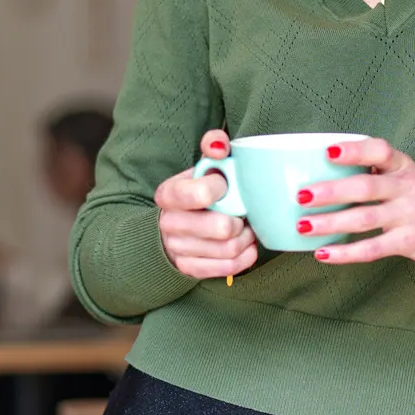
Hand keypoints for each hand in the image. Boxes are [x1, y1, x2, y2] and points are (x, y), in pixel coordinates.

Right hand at [154, 129, 259, 279]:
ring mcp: (178, 248)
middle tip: (242, 213)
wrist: (177, 224)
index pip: (201, 194)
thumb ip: (213, 147)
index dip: (222, 190)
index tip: (226, 186)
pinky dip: (245, 256)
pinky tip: (245, 245)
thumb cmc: (198, 191)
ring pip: (229, 249)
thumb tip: (220, 145)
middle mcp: (169, 223)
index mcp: (169, 194)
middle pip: (221, 227)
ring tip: (244, 228)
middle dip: (239, 220)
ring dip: (245, 238)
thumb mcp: (203, 166)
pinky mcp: (190, 268)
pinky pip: (229, 267)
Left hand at [296, 136, 414, 267]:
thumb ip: (376, 173)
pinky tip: (323, 254)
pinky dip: (346, 253)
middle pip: (365, 186)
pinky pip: (373, 248)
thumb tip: (321, 176)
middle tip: (301, 195)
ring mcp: (411, 214)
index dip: (353, 150)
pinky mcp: (413, 241)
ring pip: (365, 218)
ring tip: (303, 226)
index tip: (327, 152)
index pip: (379, 150)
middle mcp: (408, 187)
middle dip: (330, 191)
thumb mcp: (407, 176)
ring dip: (330, 223)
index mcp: (403, 166)